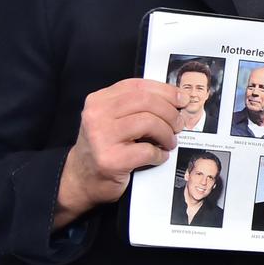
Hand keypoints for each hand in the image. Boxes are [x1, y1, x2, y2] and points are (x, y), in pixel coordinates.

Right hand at [54, 79, 186, 228]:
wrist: (81, 178)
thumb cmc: (104, 146)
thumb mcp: (112, 118)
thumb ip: (135, 106)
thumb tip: (175, 99)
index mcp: (99, 100)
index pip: (138, 86)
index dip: (165, 91)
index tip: (181, 99)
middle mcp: (97, 115)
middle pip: (146, 102)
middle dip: (170, 112)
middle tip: (179, 124)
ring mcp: (102, 137)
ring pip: (149, 123)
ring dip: (167, 133)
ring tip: (169, 142)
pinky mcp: (111, 160)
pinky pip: (147, 150)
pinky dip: (160, 154)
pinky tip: (159, 156)